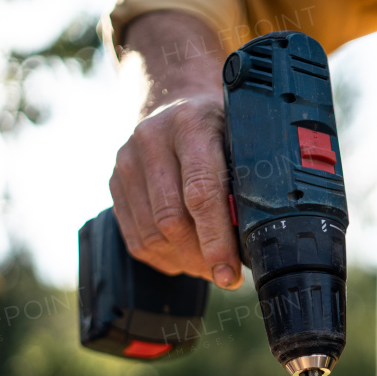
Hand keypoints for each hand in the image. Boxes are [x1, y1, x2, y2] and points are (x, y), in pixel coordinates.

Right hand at [110, 12, 241, 288]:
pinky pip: (136, 240)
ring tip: (208, 265)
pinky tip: (185, 255)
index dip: (216, 240)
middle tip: (226, 274)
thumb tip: (262, 236)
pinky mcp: (114, 184)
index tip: (229, 275)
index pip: (200, 192)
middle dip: (201, 258)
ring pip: (152, 236)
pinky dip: (164, 257)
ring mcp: (126, 162)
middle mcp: (151, 139)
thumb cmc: (220, 126)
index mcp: (191, 124)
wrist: (174, 100)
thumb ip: (252, 177)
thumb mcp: (244, 136)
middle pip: (171, 220)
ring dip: (184, 262)